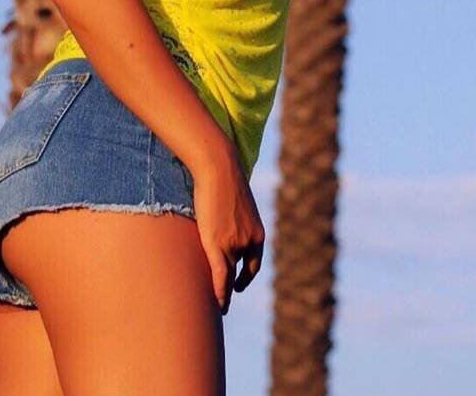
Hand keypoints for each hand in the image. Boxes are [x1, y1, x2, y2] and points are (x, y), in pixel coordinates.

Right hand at [190, 143, 265, 314]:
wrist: (219, 168)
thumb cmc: (225, 181)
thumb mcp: (236, 204)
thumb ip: (236, 219)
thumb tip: (227, 220)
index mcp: (258, 233)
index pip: (253, 264)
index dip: (245, 277)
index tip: (238, 285)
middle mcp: (249, 241)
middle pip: (241, 272)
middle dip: (235, 288)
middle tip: (226, 302)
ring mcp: (234, 243)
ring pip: (228, 275)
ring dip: (224, 293)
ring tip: (218, 307)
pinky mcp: (218, 243)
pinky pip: (220, 274)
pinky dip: (220, 292)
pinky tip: (218, 304)